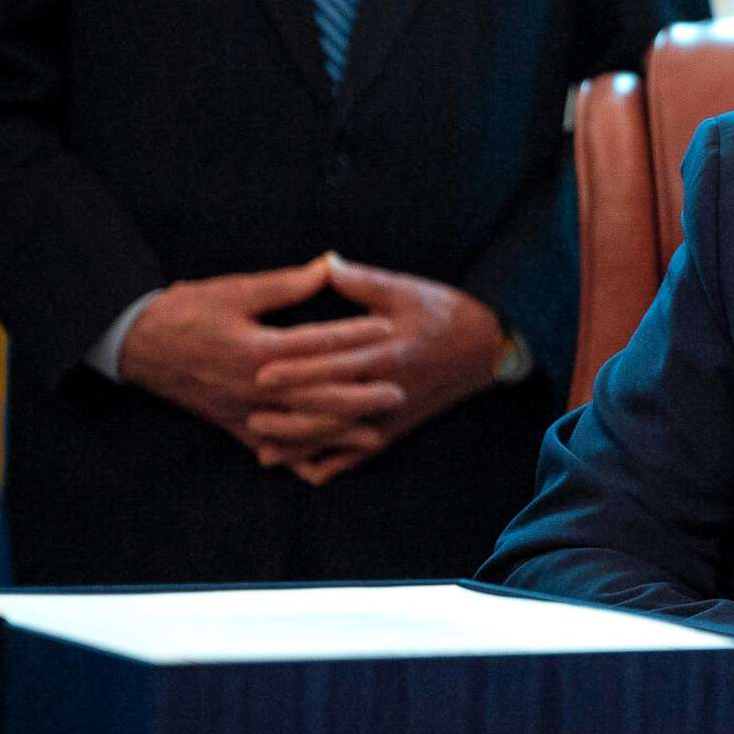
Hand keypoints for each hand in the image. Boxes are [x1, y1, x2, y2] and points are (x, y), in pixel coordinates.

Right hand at [116, 259, 399, 456]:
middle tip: (399, 392)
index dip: (353, 335)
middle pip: (315, 396)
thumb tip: (329, 266)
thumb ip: (285, 285)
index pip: (315, 343)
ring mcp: (242, 411)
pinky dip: (298, 459)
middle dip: (359, 396)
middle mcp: (252, 386)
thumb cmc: (187, 311)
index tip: (388, 328)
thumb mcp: (234, 290)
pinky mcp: (232, 426)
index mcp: (255, 349)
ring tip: (376, 434)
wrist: (137, 343)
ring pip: (299, 430)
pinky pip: (271, 449)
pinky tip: (325, 464)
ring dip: (338, 434)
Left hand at [247, 254, 504, 484]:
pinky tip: (302, 470)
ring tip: (263, 448)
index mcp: (388, 352)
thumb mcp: (406, 290)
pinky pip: (360, 454)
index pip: (336, 363)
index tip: (261, 371)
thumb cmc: (444, 313)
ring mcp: (393, 414)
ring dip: (302, 446)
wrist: (486, 348)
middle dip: (289, 414)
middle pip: (332, 407)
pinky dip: (332, 464)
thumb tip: (325, 262)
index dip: (298, 369)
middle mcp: (389, 389)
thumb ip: (361, 281)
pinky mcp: (396, 429)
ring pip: (342, 438)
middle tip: (247, 415)